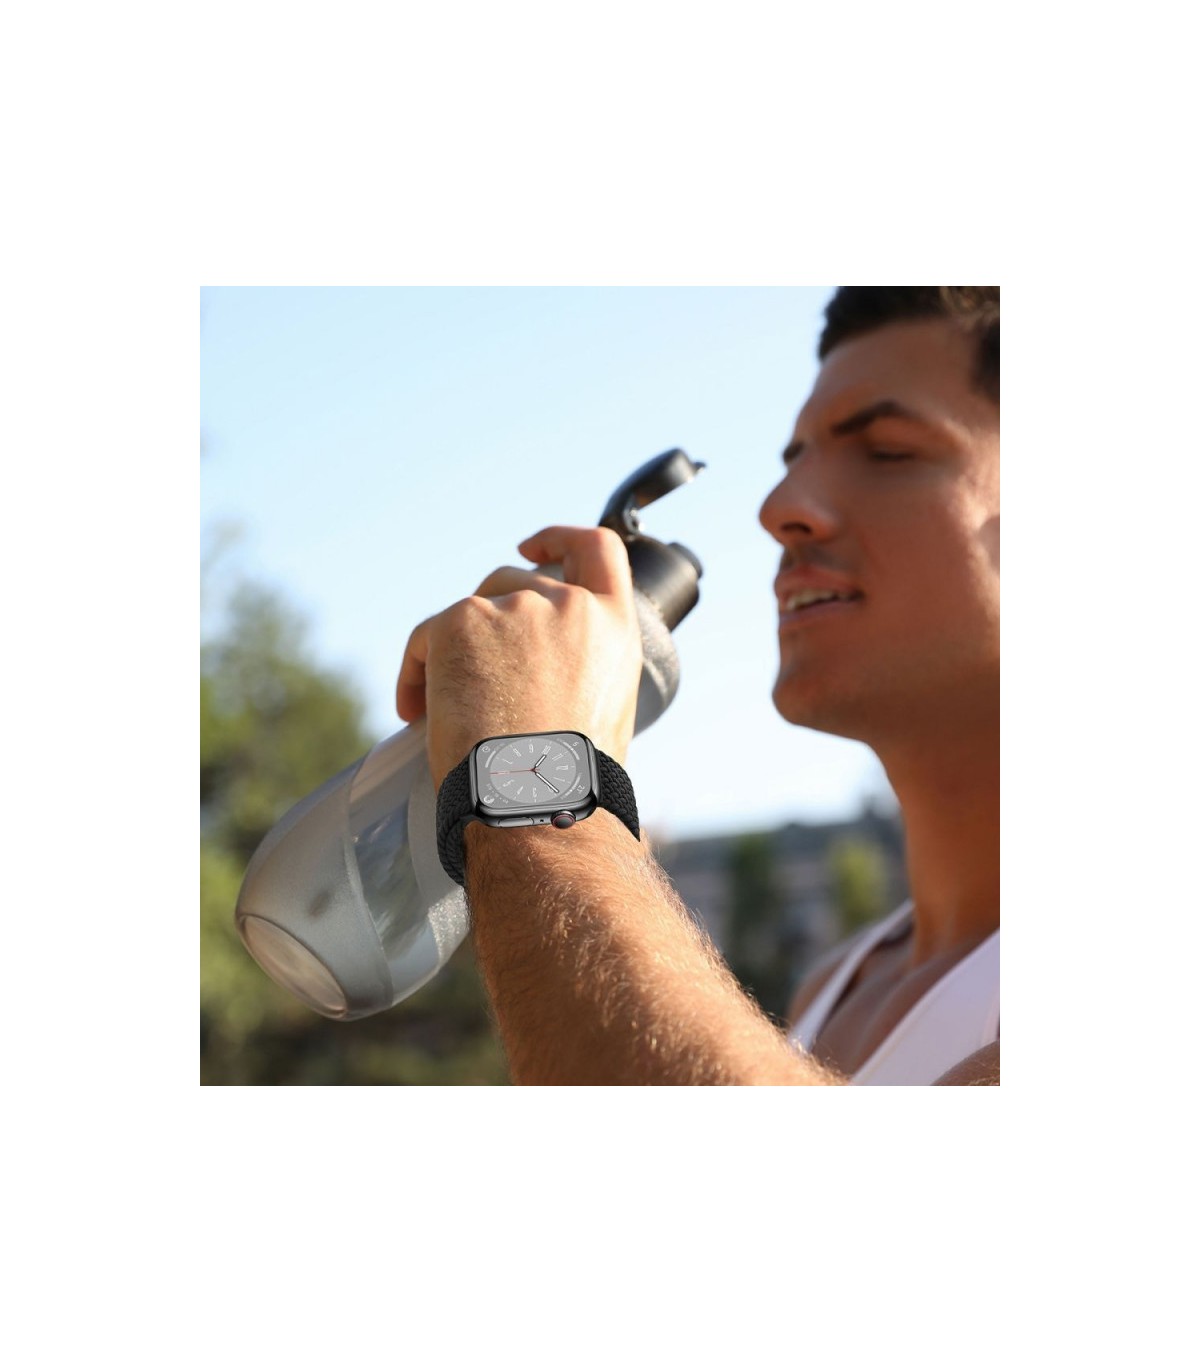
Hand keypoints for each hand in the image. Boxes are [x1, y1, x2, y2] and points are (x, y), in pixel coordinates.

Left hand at [395, 526, 641, 787]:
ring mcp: (514, 609)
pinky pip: (426, 639)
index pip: (596, 549)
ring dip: (456, 652)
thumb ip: (583, 666)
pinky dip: (416, 673)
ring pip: (469, 612)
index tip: (532, 546)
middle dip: (490, 623)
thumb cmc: (568, 781)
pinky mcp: (460, 623)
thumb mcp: (605, 710)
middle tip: (476, 678)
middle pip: (515, 583)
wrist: (534, 802)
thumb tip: (544, 675)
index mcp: (613, 626)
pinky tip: (418, 713)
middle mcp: (568, 605)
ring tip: (446, 711)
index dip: (560, 539)